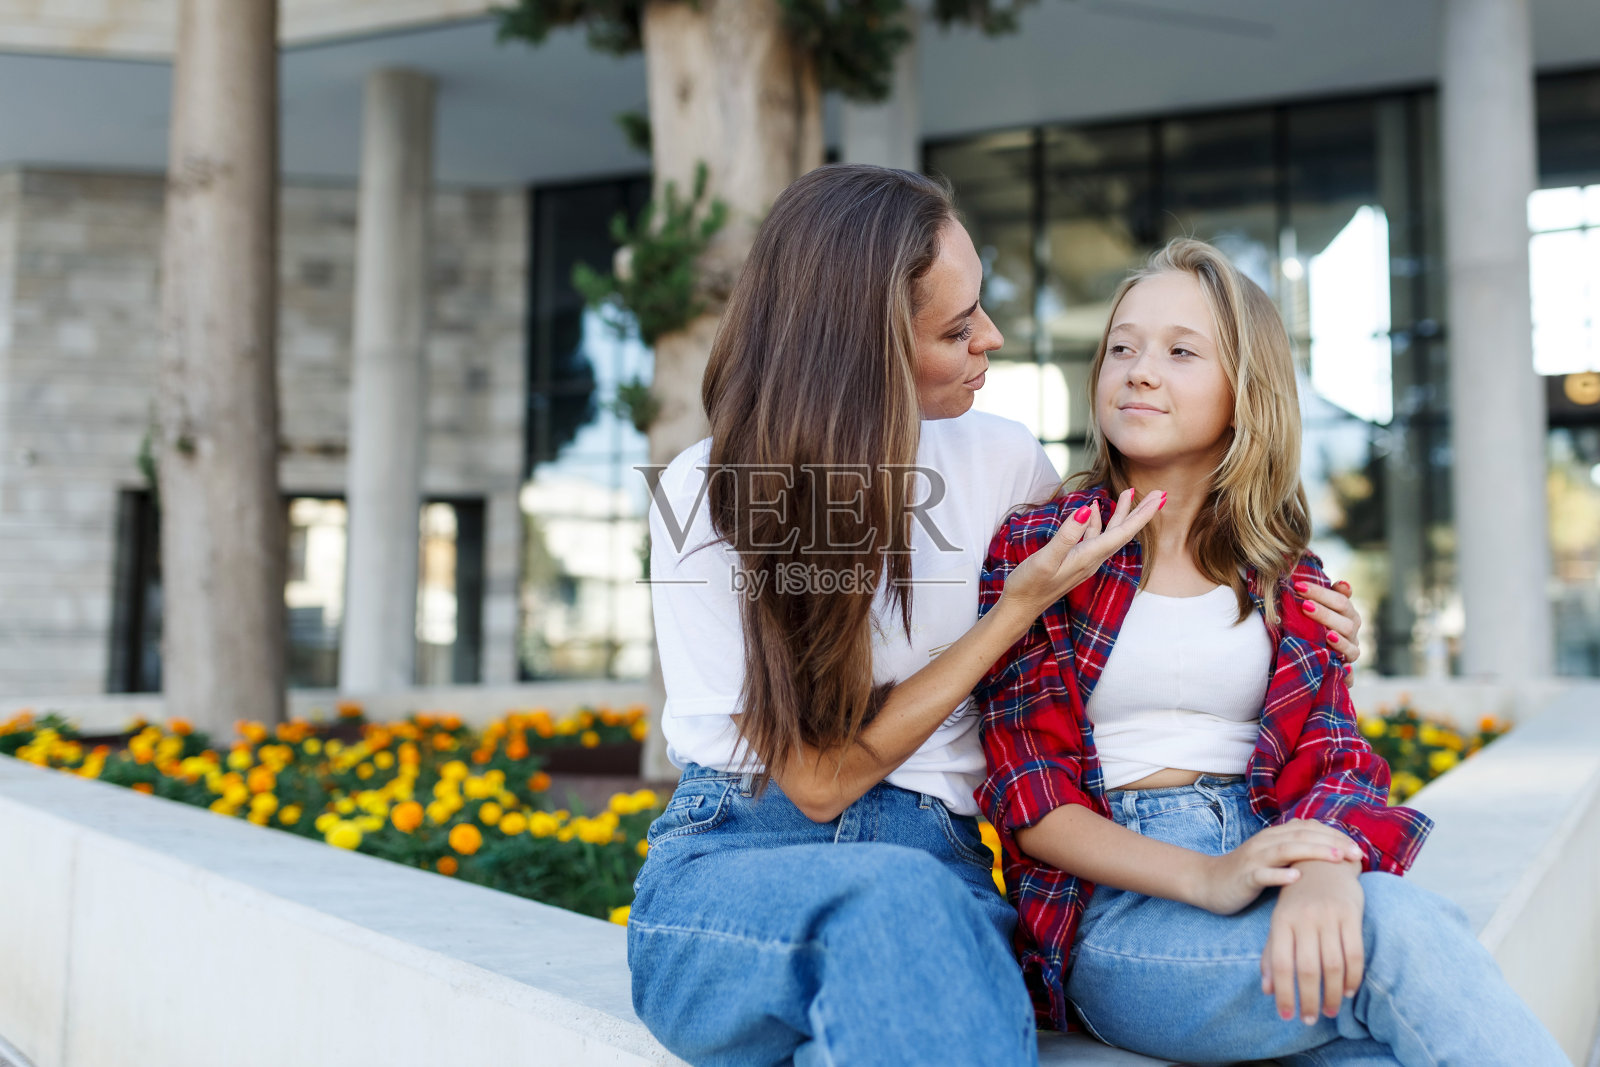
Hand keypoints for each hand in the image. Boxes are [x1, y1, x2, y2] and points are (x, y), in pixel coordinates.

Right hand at [1000, 488, 1164, 615]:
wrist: (1020, 607)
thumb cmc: (1029, 585)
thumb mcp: (1046, 559)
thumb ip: (1067, 535)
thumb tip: (1087, 510)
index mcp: (1089, 557)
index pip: (1123, 532)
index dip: (1142, 514)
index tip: (1159, 497)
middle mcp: (1092, 559)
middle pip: (1123, 532)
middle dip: (1140, 512)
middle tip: (1157, 493)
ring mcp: (1084, 560)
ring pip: (1109, 533)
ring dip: (1121, 513)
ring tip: (1128, 493)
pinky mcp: (1074, 560)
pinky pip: (1093, 537)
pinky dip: (1098, 521)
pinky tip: (1094, 511)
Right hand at [1193, 820, 1362, 916]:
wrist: (1207, 882)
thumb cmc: (1247, 874)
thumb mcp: (1273, 859)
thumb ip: (1296, 853)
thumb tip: (1333, 855)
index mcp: (1275, 837)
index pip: (1310, 829)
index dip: (1336, 836)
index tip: (1359, 849)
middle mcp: (1265, 842)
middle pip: (1302, 835)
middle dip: (1333, 843)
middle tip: (1358, 854)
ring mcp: (1254, 858)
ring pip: (1286, 850)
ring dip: (1313, 852)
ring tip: (1337, 858)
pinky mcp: (1244, 877)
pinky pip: (1262, 874)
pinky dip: (1280, 875)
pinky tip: (1296, 878)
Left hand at [1263, 858, 1364, 1024]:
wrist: (1322, 864)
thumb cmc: (1297, 900)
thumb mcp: (1279, 922)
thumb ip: (1271, 954)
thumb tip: (1267, 990)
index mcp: (1281, 921)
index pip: (1280, 964)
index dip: (1283, 993)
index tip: (1286, 1016)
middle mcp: (1303, 918)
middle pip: (1306, 969)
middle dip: (1308, 999)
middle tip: (1311, 1019)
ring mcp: (1328, 916)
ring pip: (1332, 965)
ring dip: (1332, 994)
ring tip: (1330, 1010)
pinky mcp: (1351, 915)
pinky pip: (1355, 953)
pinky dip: (1353, 977)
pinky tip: (1349, 991)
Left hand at [1297, 579, 1362, 664]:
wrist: (1318, 654)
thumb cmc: (1314, 626)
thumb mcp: (1316, 609)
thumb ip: (1324, 596)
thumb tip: (1342, 584)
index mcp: (1346, 608)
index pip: (1338, 596)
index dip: (1320, 591)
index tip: (1299, 586)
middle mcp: (1352, 621)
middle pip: (1343, 608)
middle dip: (1322, 604)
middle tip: (1304, 604)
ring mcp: (1353, 639)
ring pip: (1347, 628)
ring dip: (1329, 620)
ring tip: (1316, 620)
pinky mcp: (1351, 656)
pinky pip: (1351, 651)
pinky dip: (1341, 645)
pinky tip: (1329, 639)